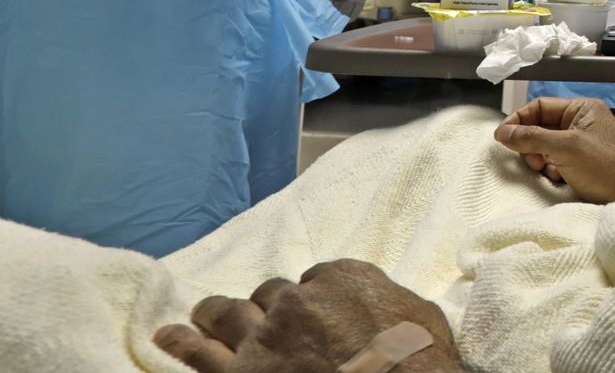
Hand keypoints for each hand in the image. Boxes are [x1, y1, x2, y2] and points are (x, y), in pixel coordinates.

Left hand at [152, 259, 459, 372]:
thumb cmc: (421, 363)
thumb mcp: (421, 318)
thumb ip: (392, 302)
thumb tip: (388, 308)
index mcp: (342, 279)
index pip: (316, 279)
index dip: (315, 297)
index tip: (318, 312)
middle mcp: (298, 301)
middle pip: (271, 293)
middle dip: (268, 305)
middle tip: (262, 316)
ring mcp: (264, 338)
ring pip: (227, 313)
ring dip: (214, 313)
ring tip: (203, 314)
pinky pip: (198, 353)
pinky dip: (180, 342)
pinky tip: (167, 335)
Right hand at [494, 96, 614, 204]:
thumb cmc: (603, 166)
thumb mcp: (565, 147)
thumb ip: (532, 137)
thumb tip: (502, 132)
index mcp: (582, 109)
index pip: (540, 106)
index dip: (519, 120)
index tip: (502, 137)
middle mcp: (581, 122)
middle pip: (540, 126)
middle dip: (531, 144)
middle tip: (532, 159)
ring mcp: (581, 143)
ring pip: (544, 146)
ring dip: (540, 159)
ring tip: (547, 169)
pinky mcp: (580, 163)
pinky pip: (554, 161)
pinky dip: (551, 169)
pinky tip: (559, 178)